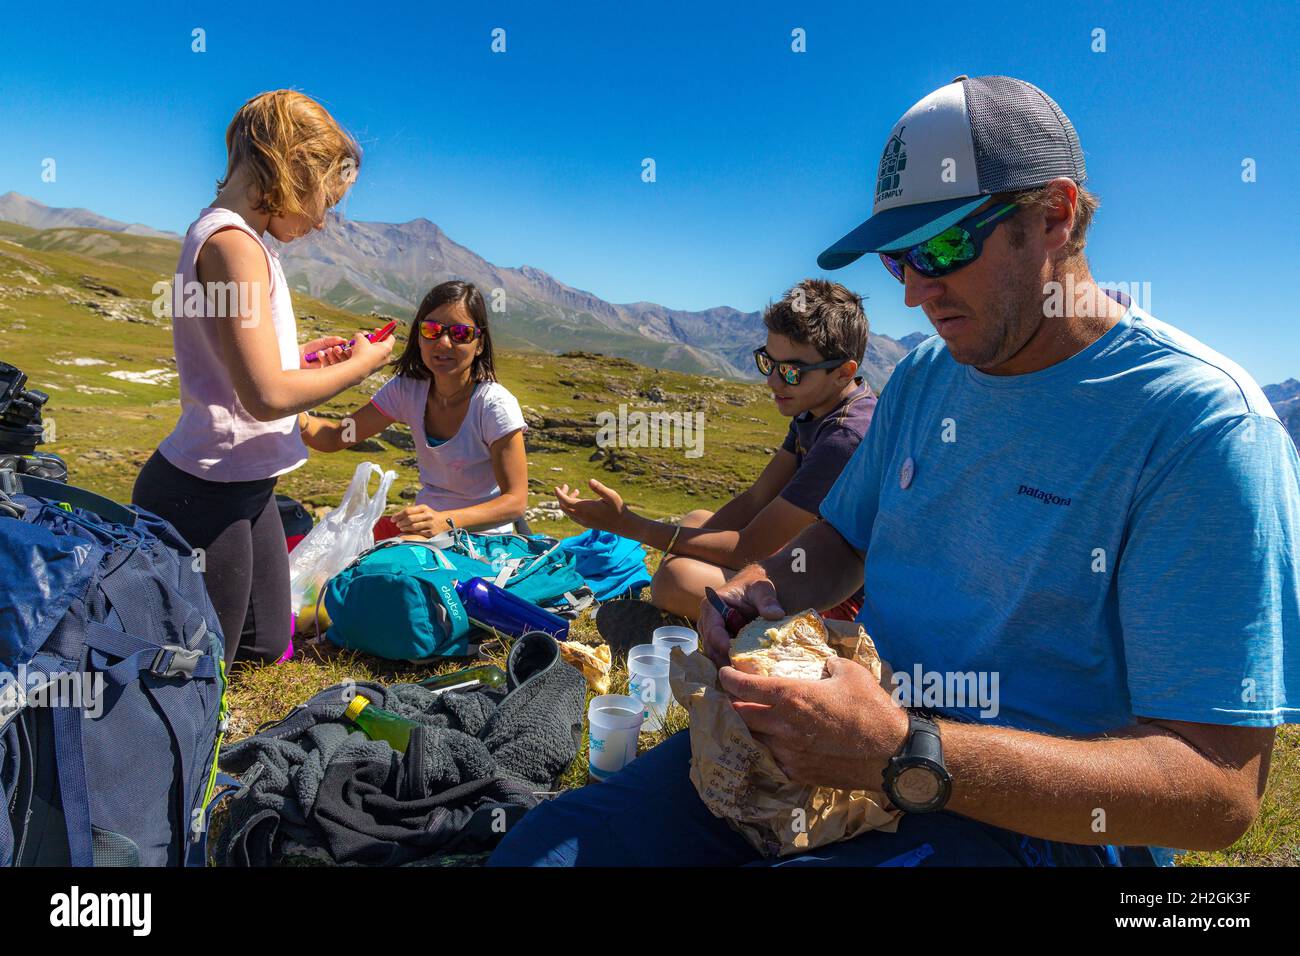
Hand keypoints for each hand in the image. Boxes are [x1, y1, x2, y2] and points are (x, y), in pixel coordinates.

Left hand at [300, 335, 350, 367]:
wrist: (298, 355)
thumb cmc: (310, 349)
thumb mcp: (322, 342)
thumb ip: (333, 341)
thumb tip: (345, 341)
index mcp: (336, 356)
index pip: (346, 355)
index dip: (348, 350)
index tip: (347, 345)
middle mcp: (335, 363)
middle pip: (345, 361)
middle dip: (342, 354)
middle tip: (338, 348)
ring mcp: (330, 370)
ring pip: (338, 365)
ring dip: (335, 356)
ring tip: (329, 349)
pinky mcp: (324, 375)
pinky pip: (329, 368)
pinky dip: (325, 359)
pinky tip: (320, 353)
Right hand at [349, 327, 394, 372]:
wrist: (357, 370)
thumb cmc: (361, 353)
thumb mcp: (360, 339)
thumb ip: (361, 335)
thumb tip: (359, 336)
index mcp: (387, 348)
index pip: (390, 337)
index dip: (383, 332)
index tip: (375, 330)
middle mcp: (387, 357)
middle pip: (383, 345)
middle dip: (374, 340)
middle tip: (367, 339)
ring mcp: (382, 364)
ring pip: (377, 353)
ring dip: (369, 348)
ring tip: (359, 347)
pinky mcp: (376, 369)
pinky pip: (373, 360)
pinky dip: (367, 356)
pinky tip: (358, 355)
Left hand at [392, 504, 449, 536]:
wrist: (445, 521)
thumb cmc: (429, 515)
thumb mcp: (423, 510)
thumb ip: (411, 512)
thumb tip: (396, 517)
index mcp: (424, 508)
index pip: (408, 511)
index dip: (398, 515)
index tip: (392, 519)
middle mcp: (428, 515)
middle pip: (409, 519)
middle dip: (401, 522)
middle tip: (397, 524)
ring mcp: (430, 524)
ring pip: (413, 526)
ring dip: (405, 528)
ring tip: (401, 528)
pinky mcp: (431, 532)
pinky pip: (418, 533)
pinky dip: (412, 533)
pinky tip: (408, 532)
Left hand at [555, 478, 632, 534]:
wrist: (622, 525)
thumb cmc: (617, 508)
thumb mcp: (611, 495)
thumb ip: (599, 488)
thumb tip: (590, 480)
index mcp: (585, 509)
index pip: (565, 502)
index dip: (559, 494)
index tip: (556, 487)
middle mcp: (581, 516)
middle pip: (564, 506)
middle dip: (562, 496)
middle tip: (566, 486)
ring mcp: (583, 521)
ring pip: (568, 512)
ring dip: (567, 501)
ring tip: (576, 491)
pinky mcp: (586, 523)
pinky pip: (573, 515)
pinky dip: (571, 507)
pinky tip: (580, 501)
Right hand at [697, 570, 784, 669]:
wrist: (752, 586)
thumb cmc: (755, 585)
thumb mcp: (762, 588)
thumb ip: (767, 600)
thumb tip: (776, 614)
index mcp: (711, 606)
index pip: (713, 630)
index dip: (722, 645)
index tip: (736, 656)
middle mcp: (707, 621)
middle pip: (711, 647)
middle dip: (724, 661)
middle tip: (742, 675)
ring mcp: (711, 633)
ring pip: (714, 655)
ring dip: (728, 666)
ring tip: (744, 678)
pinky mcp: (719, 642)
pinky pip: (721, 656)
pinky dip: (731, 665)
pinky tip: (745, 675)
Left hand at [719, 656, 909, 789]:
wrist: (891, 754)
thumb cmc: (872, 709)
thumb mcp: (850, 672)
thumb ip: (828, 663)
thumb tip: (823, 663)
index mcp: (792, 697)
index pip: (746, 687)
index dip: (730, 678)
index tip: (724, 673)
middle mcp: (783, 726)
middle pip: (741, 714)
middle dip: (732, 703)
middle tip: (732, 695)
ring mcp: (788, 752)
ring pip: (754, 738)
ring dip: (749, 727)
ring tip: (750, 718)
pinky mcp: (798, 772)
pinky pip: (772, 758)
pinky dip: (768, 747)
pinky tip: (774, 741)